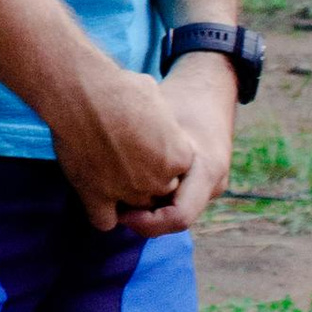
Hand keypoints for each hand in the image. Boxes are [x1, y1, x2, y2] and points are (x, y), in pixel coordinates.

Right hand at [46, 58, 196, 235]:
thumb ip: (160, 121)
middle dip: (142, 180)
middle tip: (121, 158)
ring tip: (104, 172)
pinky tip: (93, 195)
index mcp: (179, 156)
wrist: (84, 94)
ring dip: (121, 196)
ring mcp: (129, 191)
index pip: (174, 172)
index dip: (157, 161)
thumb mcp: (154, 98)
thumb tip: (151, 116)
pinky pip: (104, 221)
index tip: (141, 147)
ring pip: (132, 208)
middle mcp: (159, 179)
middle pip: (155, 192)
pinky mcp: (98, 198)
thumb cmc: (119, 88)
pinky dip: (100, 212)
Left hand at [120, 53, 235, 236]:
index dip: (146, 222)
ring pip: (174, 210)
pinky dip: (154, 197)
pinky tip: (130, 185)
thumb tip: (97, 173)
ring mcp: (211, 186)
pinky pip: (177, 199)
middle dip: (143, 218)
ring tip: (117, 197)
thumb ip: (138, 146)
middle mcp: (214, 184)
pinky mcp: (203, 184)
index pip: (178, 217)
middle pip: (174, 219)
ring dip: (147, 209)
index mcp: (207, 169)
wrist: (209, 90)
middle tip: (111, 209)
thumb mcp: (158, 119)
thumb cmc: (179, 100)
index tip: (120, 212)